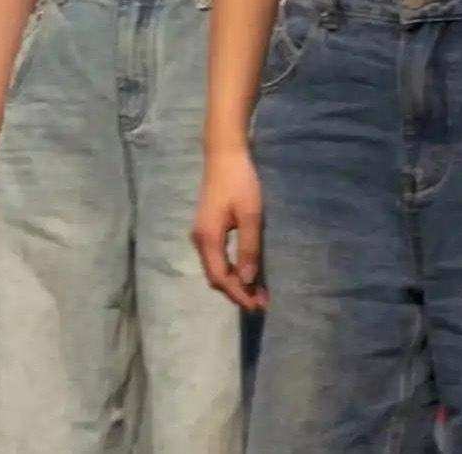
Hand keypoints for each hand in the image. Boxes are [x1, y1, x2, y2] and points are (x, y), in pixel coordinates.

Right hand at [192, 147, 267, 310]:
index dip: (239, 294)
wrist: (224, 155)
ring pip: (215, 267)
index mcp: (208, 238)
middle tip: (262, 301)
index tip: (258, 306)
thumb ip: (248, 248)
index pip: (220, 277)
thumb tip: (248, 280)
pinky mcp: (206, 227)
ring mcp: (201, 233)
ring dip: (234, 281)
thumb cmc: (239, 182)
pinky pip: (215, 257)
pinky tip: (245, 269)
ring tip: (257, 290)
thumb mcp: (250, 215)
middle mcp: (199, 239)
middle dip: (237, 291)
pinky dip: (230, 268)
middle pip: (215, 276)